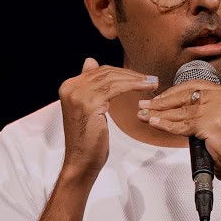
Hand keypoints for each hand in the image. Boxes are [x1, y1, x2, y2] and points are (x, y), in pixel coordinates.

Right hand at [59, 57, 158, 178]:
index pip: (98, 71)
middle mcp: (70, 87)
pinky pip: (115, 89)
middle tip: (150, 79)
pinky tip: (145, 88)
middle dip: (130, 74)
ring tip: (152, 83)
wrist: (82, 159)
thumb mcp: (88, 107)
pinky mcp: (89, 103)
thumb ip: (90, 85)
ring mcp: (78, 94)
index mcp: (68, 86)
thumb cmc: (89, 138)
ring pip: (112, 79)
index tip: (140, 76)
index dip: (121, 72)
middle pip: (106, 73)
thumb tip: (90, 60)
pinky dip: (133, 86)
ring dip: (135, 79)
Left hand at [137, 81, 220, 195]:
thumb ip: (202, 110)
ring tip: (144, 116)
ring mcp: (219, 110)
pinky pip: (183, 125)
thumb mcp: (218, 120)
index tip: (157, 98)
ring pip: (183, 112)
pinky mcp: (212, 124)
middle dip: (162, 102)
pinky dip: (166, 125)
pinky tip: (155, 123)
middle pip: (186, 97)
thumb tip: (174, 106)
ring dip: (160, 114)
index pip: (194, 87)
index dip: (173, 92)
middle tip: (144, 106)